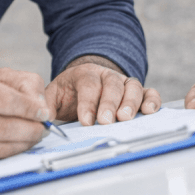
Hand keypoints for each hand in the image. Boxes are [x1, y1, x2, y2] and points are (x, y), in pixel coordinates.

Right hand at [0, 59, 50, 166]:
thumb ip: (22, 86)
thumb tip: (41, 109)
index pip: (4, 100)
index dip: (29, 109)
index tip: (43, 114)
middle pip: (3, 128)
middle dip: (30, 131)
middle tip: (43, 130)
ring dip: (22, 145)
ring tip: (32, 138)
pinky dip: (7, 154)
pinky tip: (14, 145)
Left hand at [46, 55, 161, 125]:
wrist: (85, 84)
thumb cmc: (69, 93)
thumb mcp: (53, 96)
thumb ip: (47, 106)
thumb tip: (43, 120)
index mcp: (85, 73)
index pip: (89, 84)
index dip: (88, 102)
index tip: (85, 120)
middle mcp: (107, 75)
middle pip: (112, 85)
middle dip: (109, 104)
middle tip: (105, 121)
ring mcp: (124, 83)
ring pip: (133, 87)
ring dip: (131, 103)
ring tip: (125, 119)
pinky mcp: (138, 92)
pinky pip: (149, 93)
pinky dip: (152, 100)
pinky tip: (149, 111)